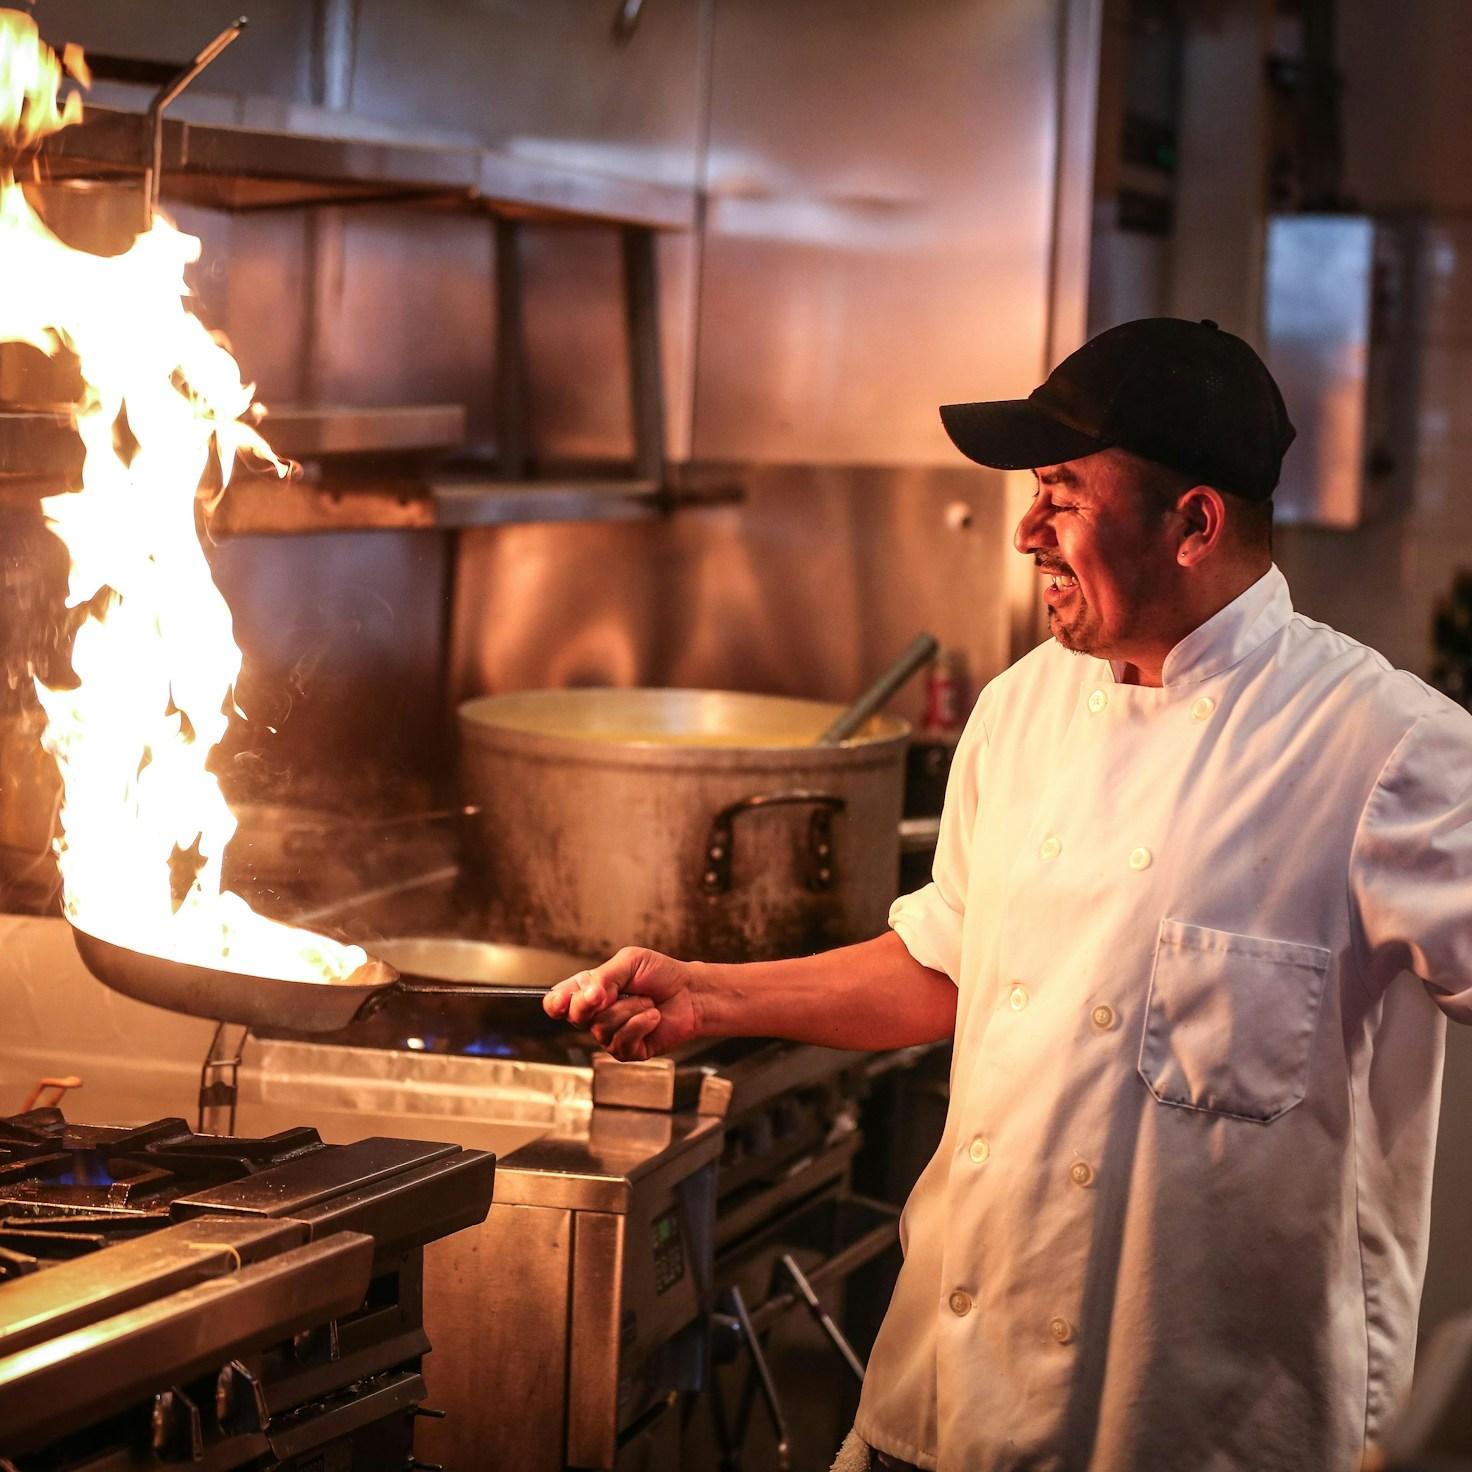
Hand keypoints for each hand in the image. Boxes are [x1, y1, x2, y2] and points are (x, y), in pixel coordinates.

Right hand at [542, 946, 700, 1060]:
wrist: (690, 993)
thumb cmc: (660, 974)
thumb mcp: (629, 962)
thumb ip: (604, 977)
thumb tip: (588, 996)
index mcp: (589, 991)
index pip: (557, 1002)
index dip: (557, 1003)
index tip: (565, 1000)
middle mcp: (595, 1016)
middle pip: (576, 1017)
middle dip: (596, 1002)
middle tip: (615, 991)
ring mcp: (610, 1036)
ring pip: (601, 1028)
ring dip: (630, 1009)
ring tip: (646, 1001)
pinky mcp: (628, 1051)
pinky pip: (623, 1041)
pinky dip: (641, 1023)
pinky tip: (652, 1016)